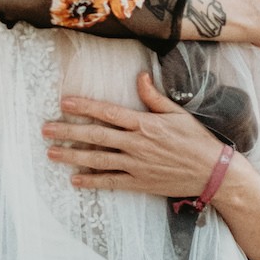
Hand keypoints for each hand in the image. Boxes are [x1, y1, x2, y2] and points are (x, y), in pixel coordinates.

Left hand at [43, 70, 226, 196]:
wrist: (213, 172)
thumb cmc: (196, 140)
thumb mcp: (177, 113)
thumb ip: (154, 97)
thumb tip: (139, 76)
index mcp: (145, 124)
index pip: (108, 113)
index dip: (85, 107)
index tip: (65, 103)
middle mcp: (137, 144)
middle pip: (96, 136)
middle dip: (69, 132)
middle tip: (47, 129)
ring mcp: (137, 165)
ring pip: (98, 160)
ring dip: (73, 156)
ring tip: (52, 153)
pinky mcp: (140, 182)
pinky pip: (111, 182)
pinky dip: (93, 181)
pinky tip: (75, 180)